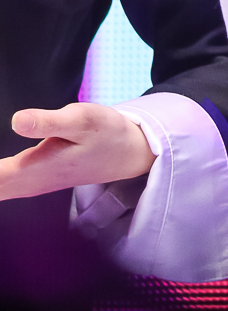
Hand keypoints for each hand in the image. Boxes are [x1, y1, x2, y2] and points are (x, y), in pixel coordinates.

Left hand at [0, 104, 155, 200]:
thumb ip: (47, 122)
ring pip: (0, 190)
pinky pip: (4, 185)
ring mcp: (32, 183)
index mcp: (35, 171)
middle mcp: (30, 183)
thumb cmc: (108, 134)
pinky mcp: (36, 178)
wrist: (132, 151)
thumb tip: (16, 121)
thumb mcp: (82, 120)